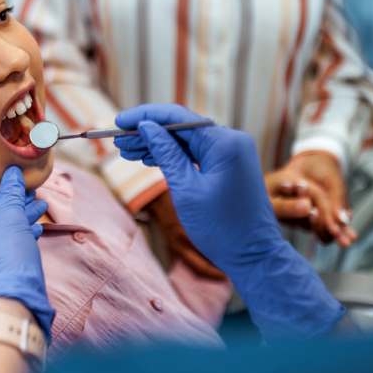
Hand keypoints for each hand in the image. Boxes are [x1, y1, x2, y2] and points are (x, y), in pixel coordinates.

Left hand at [0, 166, 54, 334]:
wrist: (9, 299)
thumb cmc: (4, 250)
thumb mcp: (10, 214)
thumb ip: (11, 191)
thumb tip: (13, 172)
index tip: (9, 187)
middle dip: (9, 204)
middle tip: (29, 196)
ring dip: (16, 220)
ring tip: (39, 209)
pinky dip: (14, 240)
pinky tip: (35, 232)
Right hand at [114, 104, 344, 336]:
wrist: (254, 256)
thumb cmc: (222, 228)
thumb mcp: (185, 189)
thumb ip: (165, 154)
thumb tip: (146, 127)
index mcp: (224, 143)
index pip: (177, 117)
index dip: (145, 116)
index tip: (119, 120)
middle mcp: (232, 141)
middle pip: (181, 127)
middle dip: (148, 132)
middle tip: (118, 140)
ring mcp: (232, 153)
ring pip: (187, 141)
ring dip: (158, 145)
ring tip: (127, 151)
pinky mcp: (230, 166)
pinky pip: (197, 153)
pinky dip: (174, 156)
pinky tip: (149, 159)